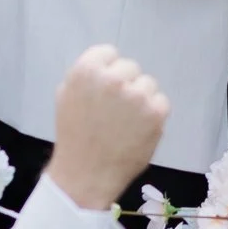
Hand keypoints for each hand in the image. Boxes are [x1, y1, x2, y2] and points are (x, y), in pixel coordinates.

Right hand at [46, 45, 170, 210]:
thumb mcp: (66, 96)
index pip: (108, 53)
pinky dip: (153, 114)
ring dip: (141, 98)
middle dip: (124, 85)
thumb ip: (86, 76)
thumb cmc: (74, 135)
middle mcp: (113, 78)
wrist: (86, 175)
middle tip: (114, 110)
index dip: (107, 72)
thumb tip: (107, 64)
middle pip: (130, 67)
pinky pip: (160, 101)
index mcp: (87, 70)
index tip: (104, 90)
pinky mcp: (156, 111)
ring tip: (126, 122)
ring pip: (148, 84)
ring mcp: (137, 94)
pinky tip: (138, 130)